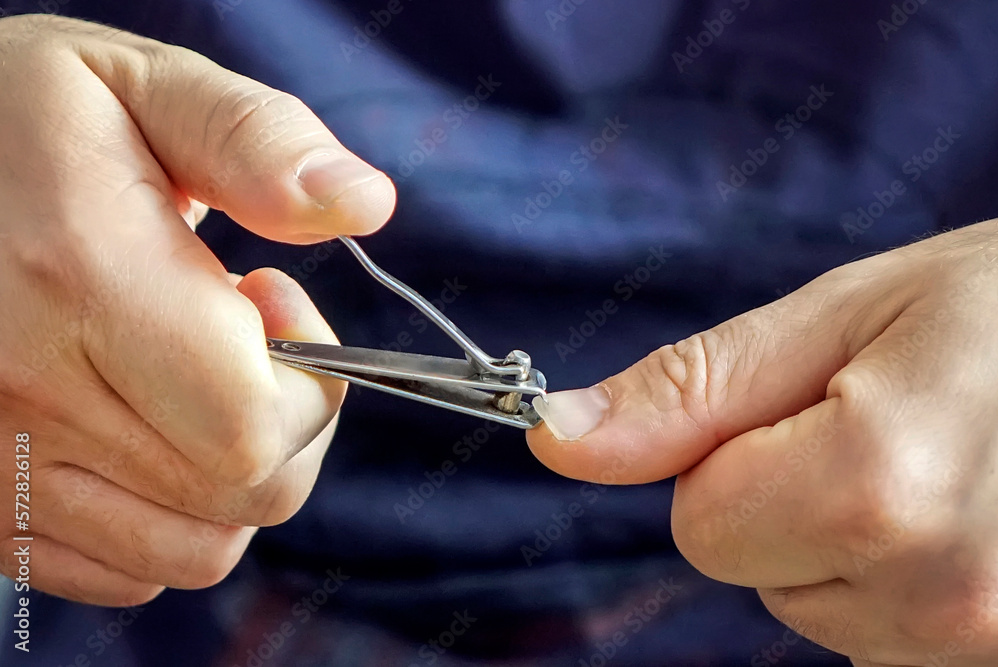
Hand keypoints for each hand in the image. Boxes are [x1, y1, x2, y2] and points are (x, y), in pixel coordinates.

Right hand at [0, 15, 394, 604]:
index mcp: (81, 277)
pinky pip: (122, 571)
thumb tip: (365, 204)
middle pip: (239, 493)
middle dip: (290, 421)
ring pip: (192, 550)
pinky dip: (169, 518)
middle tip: (246, 338)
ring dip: (237, 476)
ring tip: (197, 385)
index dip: (310, 377)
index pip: (253, 426)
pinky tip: (146, 432)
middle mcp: (23, 391)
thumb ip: (257, 142)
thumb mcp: (143, 86)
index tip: (274, 299)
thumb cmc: (24, 121)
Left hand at [528, 220, 997, 664]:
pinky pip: (891, 637)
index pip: (699, 526)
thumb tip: (555, 439)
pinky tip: (976, 511)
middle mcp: (946, 593)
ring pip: (821, 611)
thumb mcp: (837, 317)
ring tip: (949, 460)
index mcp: (881, 488)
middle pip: (756, 572)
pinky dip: (906, 580)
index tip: (817, 403)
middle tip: (897, 422)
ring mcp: (991, 642)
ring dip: (854, 540)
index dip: (734, 457)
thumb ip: (686, 393)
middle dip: (793, 497)